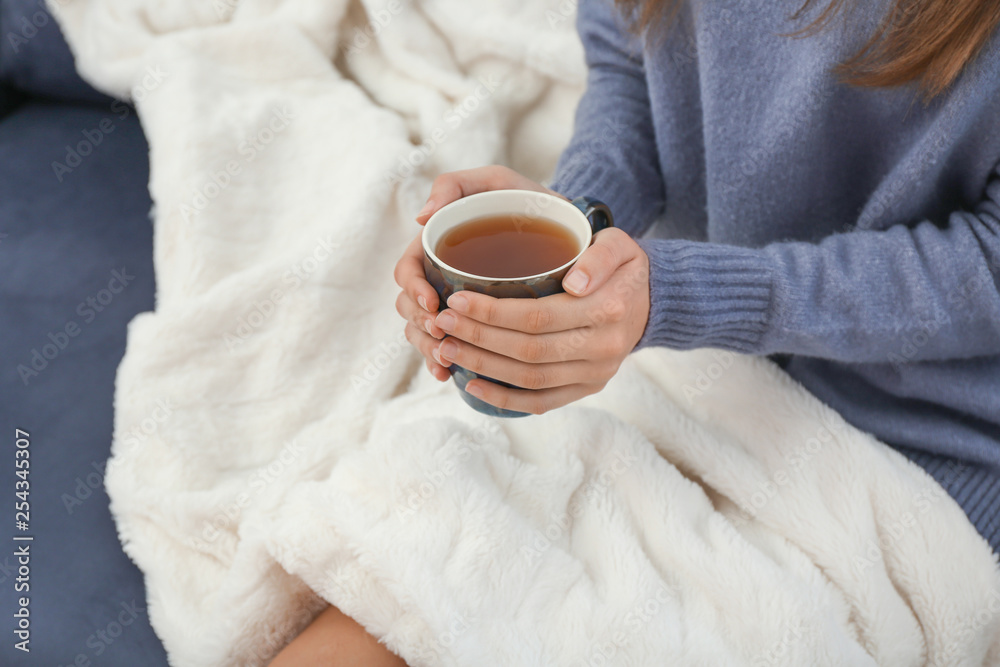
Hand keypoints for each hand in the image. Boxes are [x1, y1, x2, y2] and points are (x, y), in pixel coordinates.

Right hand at [394, 166, 564, 381]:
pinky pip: (451, 349)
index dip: (412, 289)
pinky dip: (445, 363)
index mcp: (437, 248)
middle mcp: (440, 278)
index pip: (407, 271)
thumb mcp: (495, 183)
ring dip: (428, 350)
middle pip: (410, 308)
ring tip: (445, 362)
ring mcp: (455, 304)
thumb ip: (456, 185)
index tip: (431, 302)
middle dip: (419, 327)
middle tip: (441, 336)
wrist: (568, 228)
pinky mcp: (475, 325)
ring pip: (425, 332)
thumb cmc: (527, 201)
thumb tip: (421, 218)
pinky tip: (450, 375)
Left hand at [433, 227, 649, 414]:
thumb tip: (574, 282)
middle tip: (440, 324)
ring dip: (483, 367)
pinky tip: (472, 385)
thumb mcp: (619, 244)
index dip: (493, 313)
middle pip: (528, 351)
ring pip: (530, 379)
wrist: (651, 301)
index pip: (539, 316)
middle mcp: (604, 348)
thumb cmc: (622, 265)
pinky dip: (504, 399)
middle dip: (478, 339)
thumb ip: (599, 256)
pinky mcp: (588, 389)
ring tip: (446, 349)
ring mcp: (596, 374)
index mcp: (609, 309)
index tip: (456, 299)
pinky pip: (542, 402)